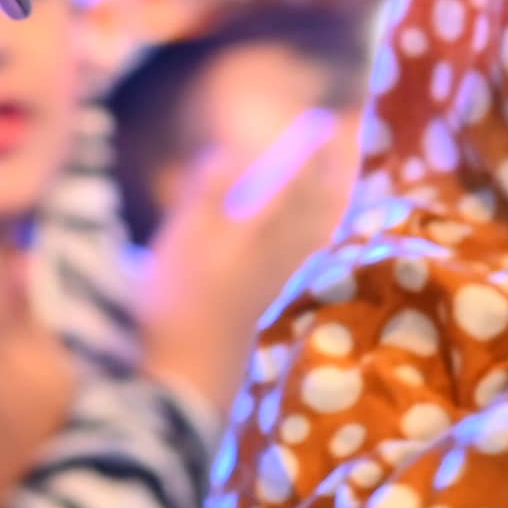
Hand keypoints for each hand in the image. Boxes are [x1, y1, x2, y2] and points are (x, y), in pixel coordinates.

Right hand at [133, 104, 355, 417]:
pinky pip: (308, 263)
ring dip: (325, 208)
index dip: (305, 151)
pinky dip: (314, 240)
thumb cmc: (172, 312)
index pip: (291, 183)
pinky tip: (312, 246)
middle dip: (324, 176)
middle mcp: (279, 261)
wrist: (184, 385)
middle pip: (313, 211)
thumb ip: (205, 196)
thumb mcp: (177, 245)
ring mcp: (278, 291)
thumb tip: (231, 150)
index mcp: (255, 237)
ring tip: (331, 189)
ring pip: (315, 239)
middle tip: (335, 148)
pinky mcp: (272, 314)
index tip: (321, 122)